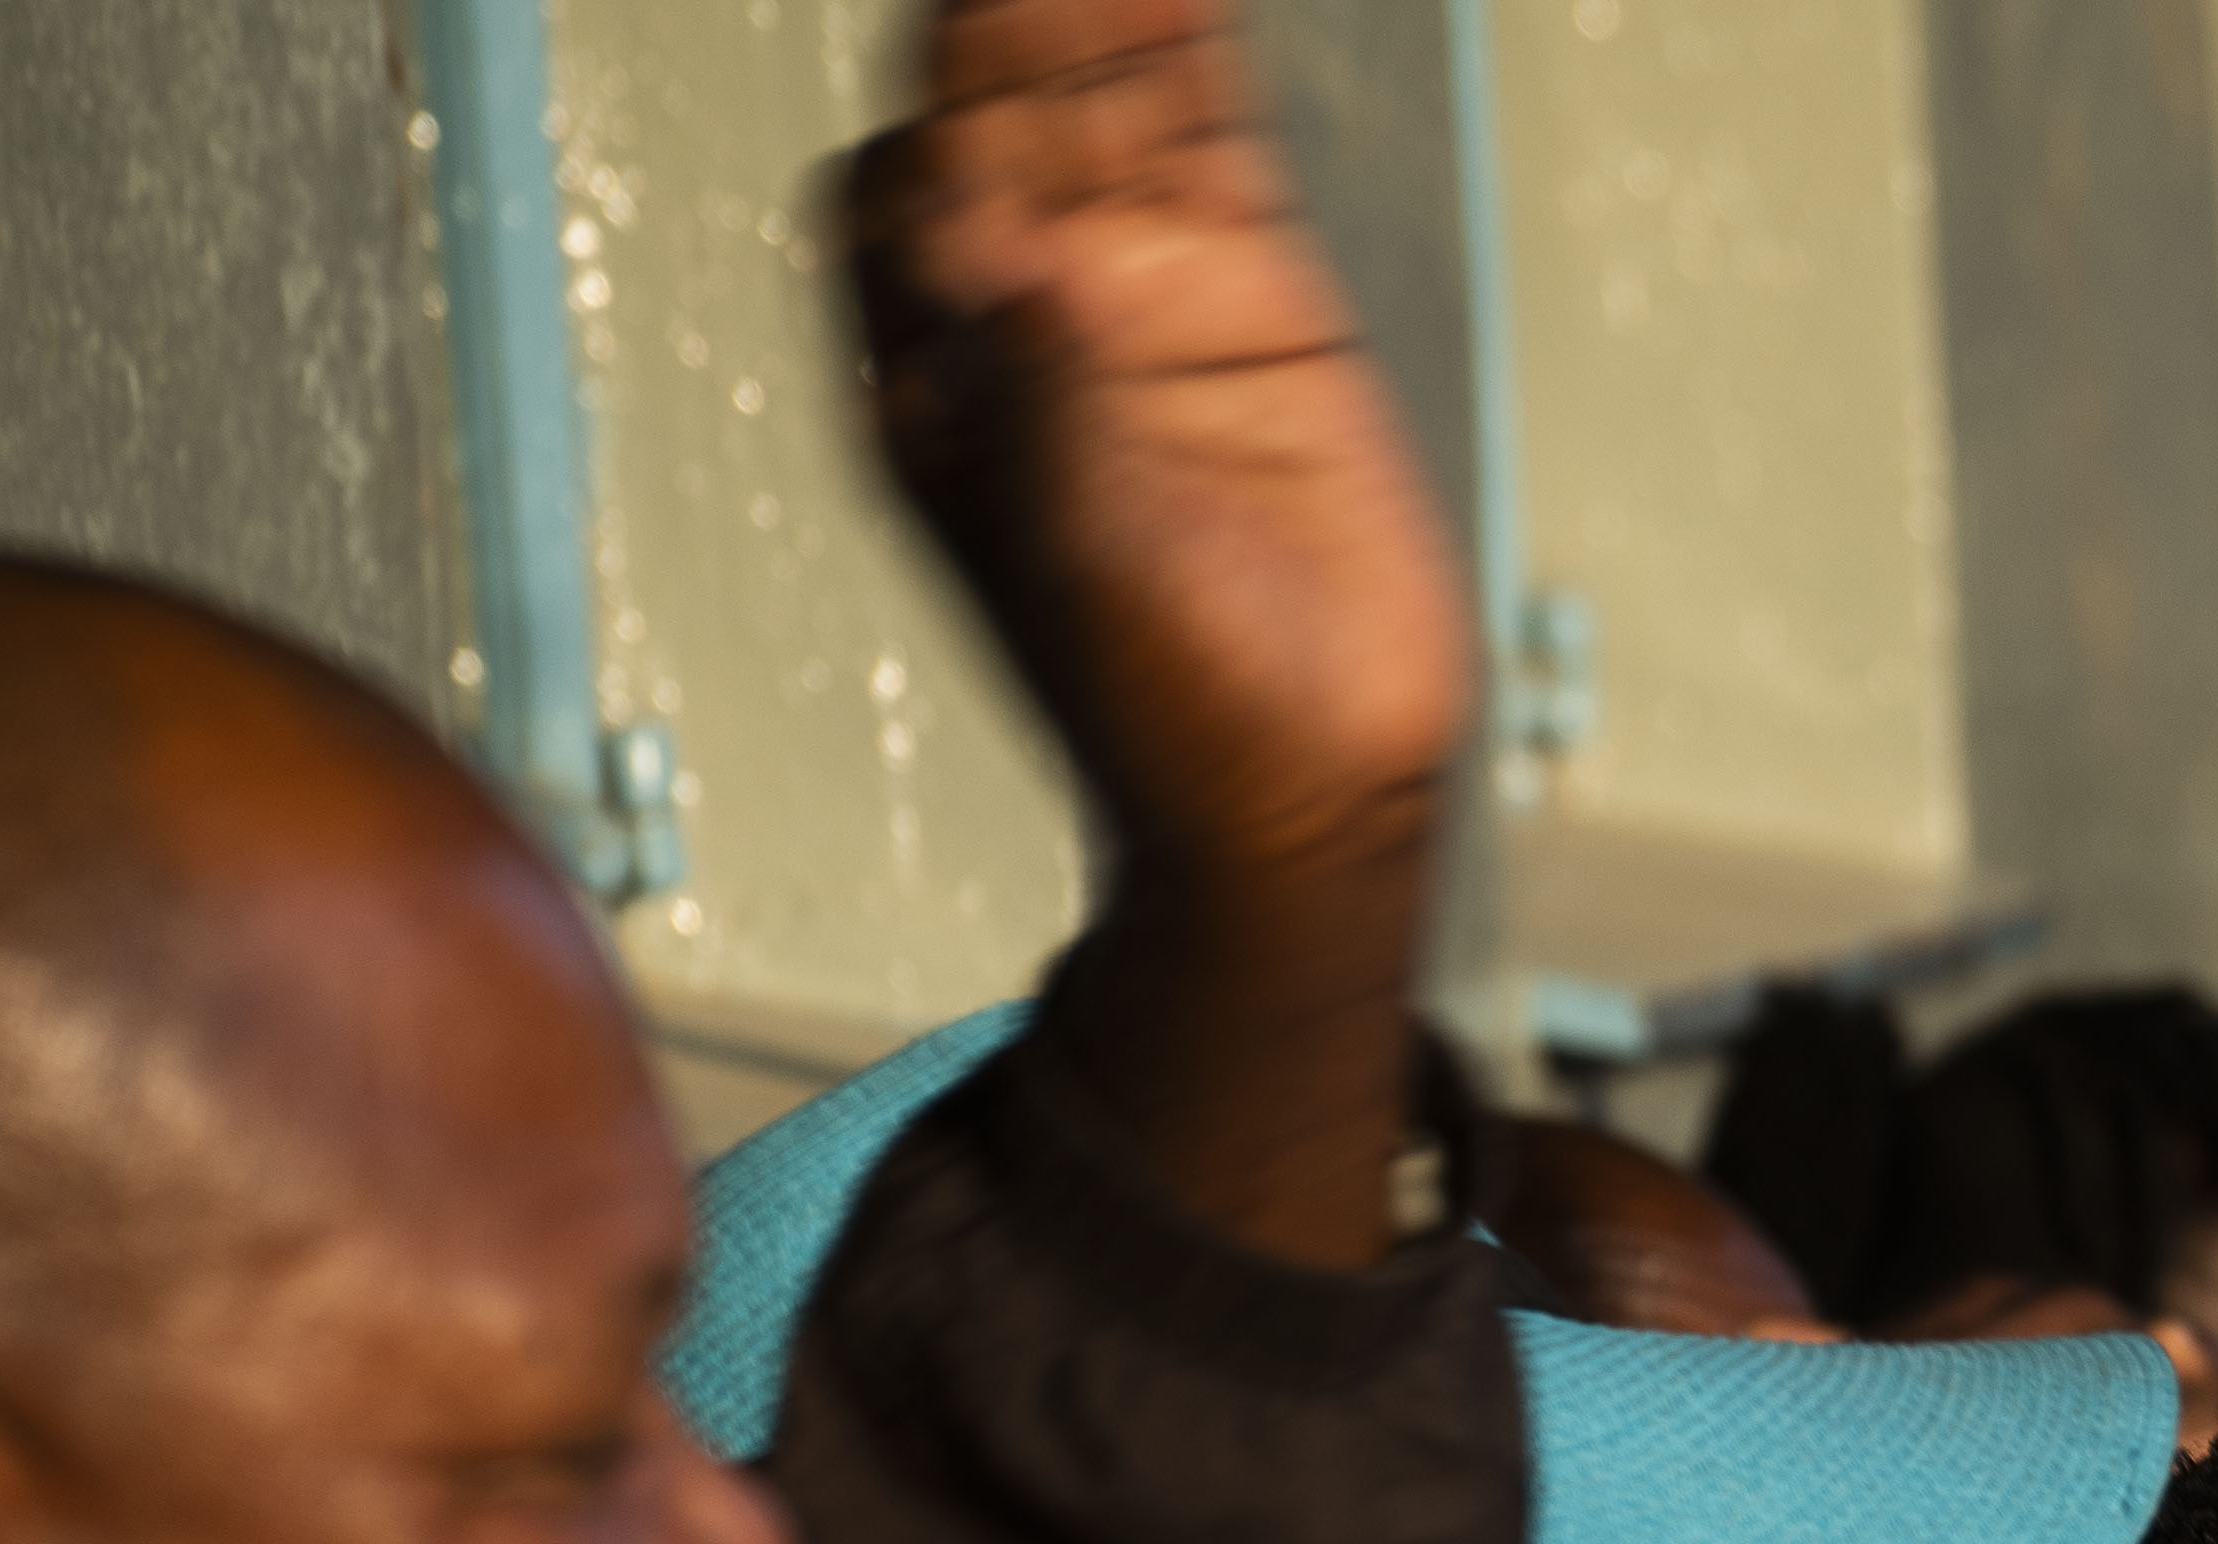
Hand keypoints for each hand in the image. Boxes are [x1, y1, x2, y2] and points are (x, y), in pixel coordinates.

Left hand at [849, 0, 1469, 1251]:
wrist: (1311, 792)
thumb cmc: (1166, 717)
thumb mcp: (1081, 564)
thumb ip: (1043, 399)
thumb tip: (995, 244)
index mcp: (935, 379)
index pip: (906, 190)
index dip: (941, 106)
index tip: (986, 34)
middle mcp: (1026, 320)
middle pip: (997, 116)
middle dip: (1016, 28)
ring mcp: (1144, 301)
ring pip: (1104, 110)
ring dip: (1103, 17)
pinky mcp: (1257, 308)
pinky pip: (1216, 155)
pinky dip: (1201, 65)